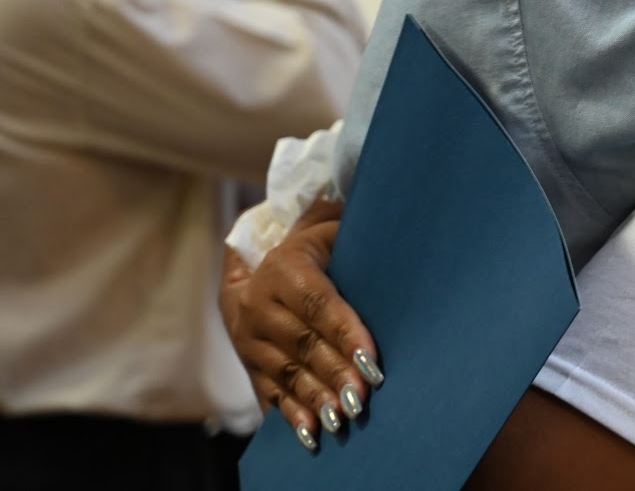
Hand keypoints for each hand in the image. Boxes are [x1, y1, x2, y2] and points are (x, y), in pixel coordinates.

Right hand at [222, 198, 382, 451]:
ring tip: (344, 416)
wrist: (252, 263)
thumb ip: (343, 222)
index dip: (346, 332)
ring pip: (287, 372)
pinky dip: (292, 413)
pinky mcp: (249, 364)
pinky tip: (312, 432)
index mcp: (282, 268)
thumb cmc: (312, 244)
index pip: (319, 304)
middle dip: (335, 372)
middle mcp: (258, 304)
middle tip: (363, 396)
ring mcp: (250, 339)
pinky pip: (269, 391)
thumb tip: (385, 201)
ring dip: (317, 396)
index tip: (372, 357)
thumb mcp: (325, 227)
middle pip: (304, 344)